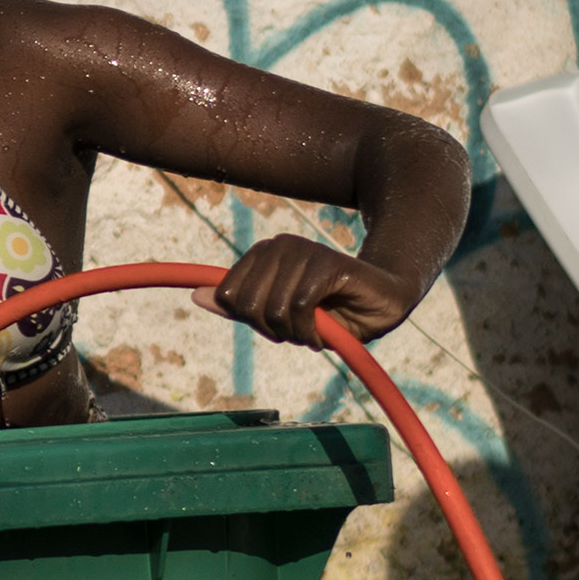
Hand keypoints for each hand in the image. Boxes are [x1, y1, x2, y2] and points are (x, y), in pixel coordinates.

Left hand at [198, 236, 420, 347]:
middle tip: (299, 331)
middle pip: (247, 304)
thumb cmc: (330, 310)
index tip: (278, 325)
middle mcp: (281, 245)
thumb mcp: (278, 314)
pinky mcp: (328, 262)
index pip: (229, 294)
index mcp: (265, 254)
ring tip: (315, 330)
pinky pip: (299, 306)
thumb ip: (240, 306)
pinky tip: (327, 328)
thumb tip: (196, 297)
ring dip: (295, 334)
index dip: (252, 320)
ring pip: (273, 308)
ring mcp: (305, 251)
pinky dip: (310, 330)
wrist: (382, 301)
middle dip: (272, 330)